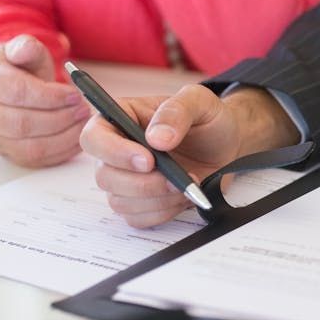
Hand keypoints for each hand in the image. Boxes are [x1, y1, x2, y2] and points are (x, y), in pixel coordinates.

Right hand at [0, 34, 88, 166]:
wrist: (1, 85)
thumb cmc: (18, 67)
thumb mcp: (23, 50)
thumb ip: (26, 47)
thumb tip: (25, 48)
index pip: (17, 93)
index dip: (50, 96)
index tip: (76, 94)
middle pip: (23, 124)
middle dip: (60, 118)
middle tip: (84, 109)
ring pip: (30, 147)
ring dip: (63, 137)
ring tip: (83, 123)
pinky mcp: (7, 152)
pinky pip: (36, 160)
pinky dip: (61, 152)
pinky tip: (77, 138)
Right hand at [80, 85, 299, 227]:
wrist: (226, 145)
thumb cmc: (207, 119)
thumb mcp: (199, 101)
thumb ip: (176, 112)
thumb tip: (156, 138)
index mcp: (120, 118)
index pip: (94, 137)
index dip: (113, 152)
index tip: (148, 160)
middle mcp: (117, 151)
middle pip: (104, 176)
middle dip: (143, 183)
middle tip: (176, 179)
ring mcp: (126, 179)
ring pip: (120, 201)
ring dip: (157, 199)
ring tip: (187, 184)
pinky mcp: (140, 202)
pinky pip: (137, 218)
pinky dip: (163, 212)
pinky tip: (183, 196)